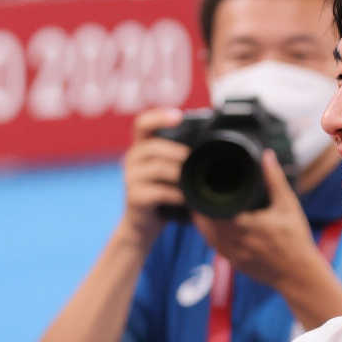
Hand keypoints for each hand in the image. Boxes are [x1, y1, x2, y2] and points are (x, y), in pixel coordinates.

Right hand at [121, 108, 189, 242]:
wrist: (143, 225)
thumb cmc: (161, 194)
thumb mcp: (168, 171)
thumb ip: (179, 157)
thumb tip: (210, 145)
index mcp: (141, 147)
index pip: (142, 124)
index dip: (158, 117)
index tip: (178, 116)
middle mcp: (132, 159)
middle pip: (153, 147)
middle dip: (177, 152)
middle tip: (194, 159)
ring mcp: (131, 178)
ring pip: (157, 168)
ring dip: (179, 174)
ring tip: (194, 180)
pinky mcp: (134, 197)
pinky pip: (159, 192)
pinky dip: (176, 194)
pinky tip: (186, 198)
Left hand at [191, 151, 321, 291]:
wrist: (298, 275)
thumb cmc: (296, 239)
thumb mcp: (288, 206)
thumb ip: (274, 180)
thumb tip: (266, 155)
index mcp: (246, 225)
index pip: (213, 209)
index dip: (204, 197)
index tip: (201, 183)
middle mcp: (235, 242)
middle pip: (205, 221)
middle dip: (201, 206)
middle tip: (198, 189)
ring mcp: (232, 255)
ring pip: (207, 235)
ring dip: (202, 220)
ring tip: (200, 203)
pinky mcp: (233, 263)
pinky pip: (214, 245)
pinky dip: (210, 233)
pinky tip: (210, 223)